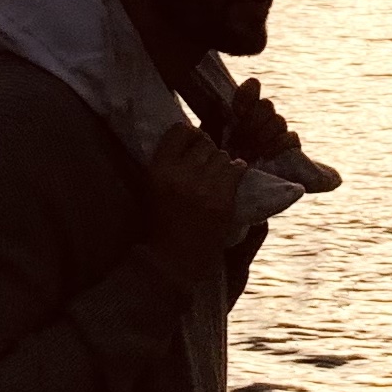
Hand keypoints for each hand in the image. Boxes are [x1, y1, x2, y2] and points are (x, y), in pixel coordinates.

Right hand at [144, 119, 244, 283]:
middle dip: (209, 153)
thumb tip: (193, 132)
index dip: (191, 134)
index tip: (195, 144)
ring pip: (222, 156)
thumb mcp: (154, 187)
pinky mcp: (222, 201)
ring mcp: (202, 188)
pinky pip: (236, 169)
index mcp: (158, 170)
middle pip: (205, 144)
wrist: (177, 260)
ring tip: (218, 178)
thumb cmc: (164, 222)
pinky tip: (233, 178)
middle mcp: (179, 176)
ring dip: (223, 164)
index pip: (179, 131)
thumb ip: (170, 161)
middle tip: (207, 169)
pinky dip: (238, 171)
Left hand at [216, 76, 295, 164]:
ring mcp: (276, 132)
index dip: (248, 94)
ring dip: (265, 134)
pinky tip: (266, 154)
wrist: (228, 183)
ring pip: (279, 121)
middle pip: (267, 105)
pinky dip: (280, 144)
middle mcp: (262, 117)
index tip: (237, 112)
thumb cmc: (217, 158)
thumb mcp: (209, 137)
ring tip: (250, 151)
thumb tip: (219, 105)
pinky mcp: (287, 148)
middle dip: (254, 121)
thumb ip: (214, 120)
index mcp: (244, 109)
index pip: (253, 87)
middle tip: (241, 138)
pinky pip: (292, 137)